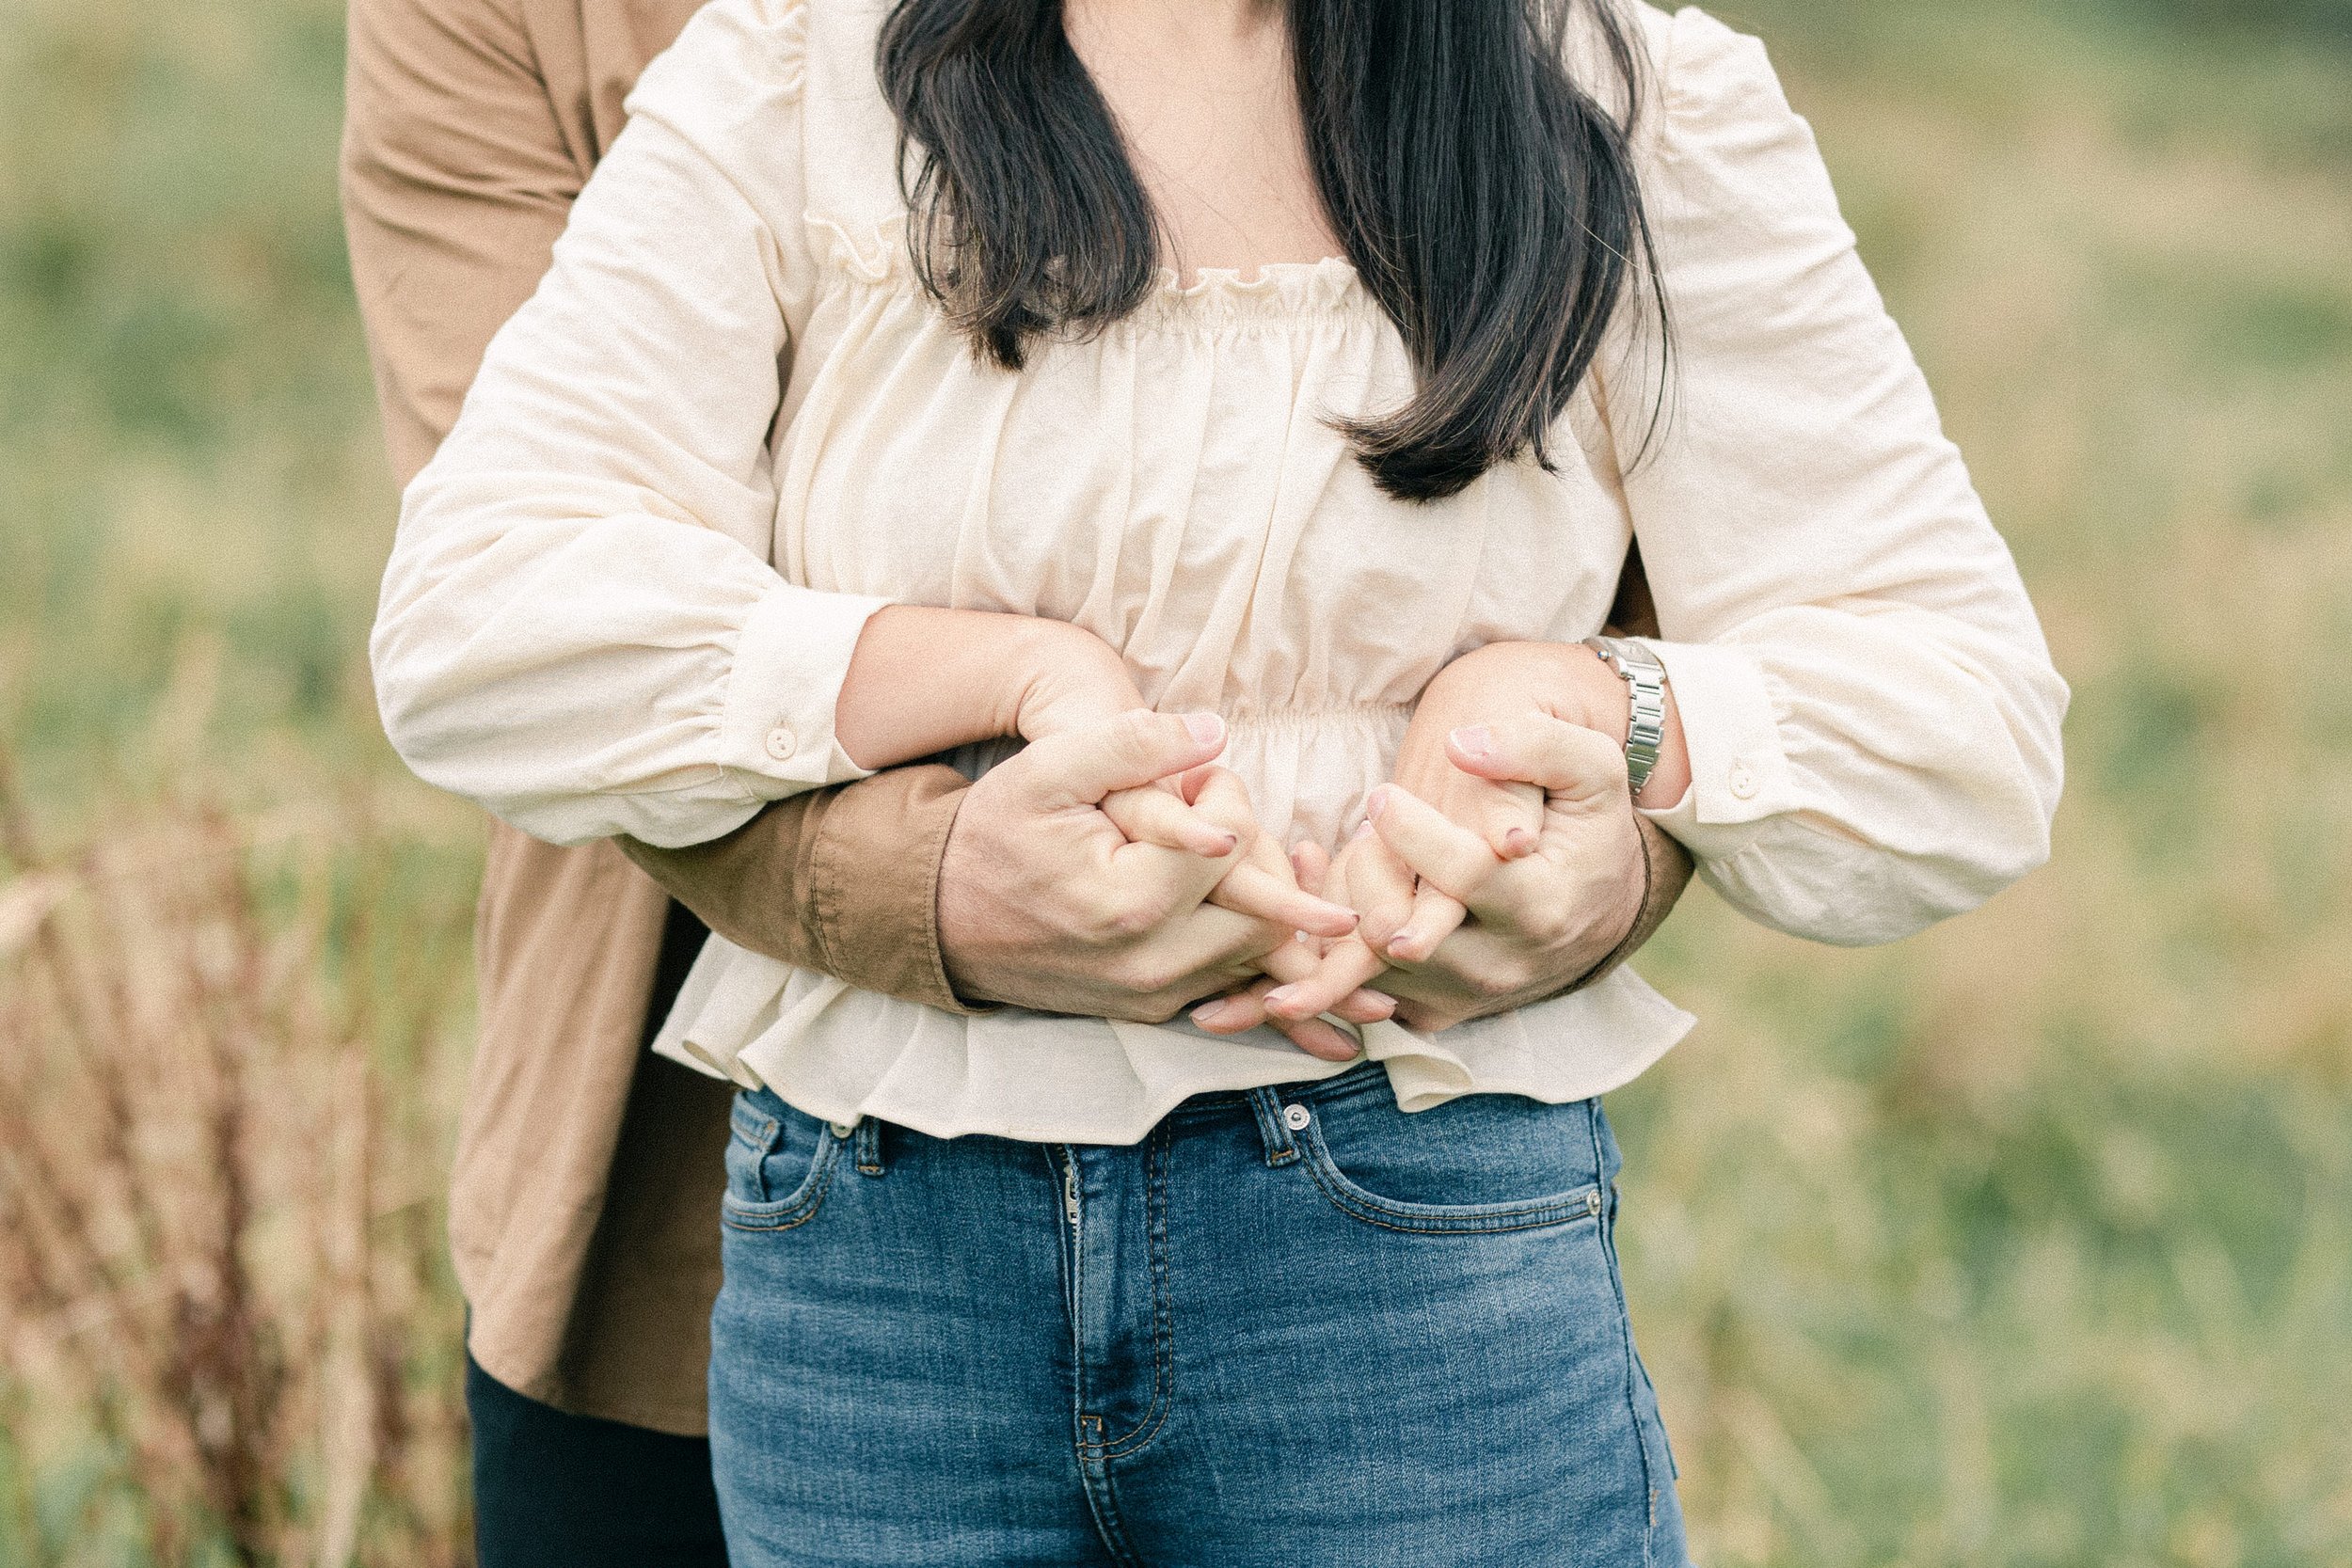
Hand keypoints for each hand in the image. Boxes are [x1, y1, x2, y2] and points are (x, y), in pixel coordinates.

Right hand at [936, 709, 1384, 1058]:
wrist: (940, 915)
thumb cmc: (997, 832)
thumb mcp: (1051, 768)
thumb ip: (1135, 743)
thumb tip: (1217, 731)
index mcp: (1131, 901)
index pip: (1234, 839)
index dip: (1225, 794)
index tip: (1193, 779)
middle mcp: (1152, 964)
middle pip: (1267, 907)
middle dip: (1259, 852)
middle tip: (1221, 818)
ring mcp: (1155, 997)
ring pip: (1263, 954)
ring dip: (1272, 904)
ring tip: (1252, 854)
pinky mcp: (1156, 1011)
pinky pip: (1236, 985)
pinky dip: (1256, 948)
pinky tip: (1258, 908)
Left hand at [1199, 637, 1677, 1034]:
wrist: (1605, 897)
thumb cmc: (1591, 820)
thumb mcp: (1588, 767)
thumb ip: (1532, 747)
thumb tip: (1464, 746)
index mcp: (1540, 904)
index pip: (1469, 877)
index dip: (1421, 838)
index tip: (1381, 794)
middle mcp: (1503, 964)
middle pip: (1408, 944)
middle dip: (1353, 905)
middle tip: (1303, 879)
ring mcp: (1469, 996)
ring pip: (1377, 983)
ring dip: (1316, 965)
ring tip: (1252, 954)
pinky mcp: (1440, 1009)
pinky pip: (1371, 1001)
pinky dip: (1320, 987)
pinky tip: (1257, 976)